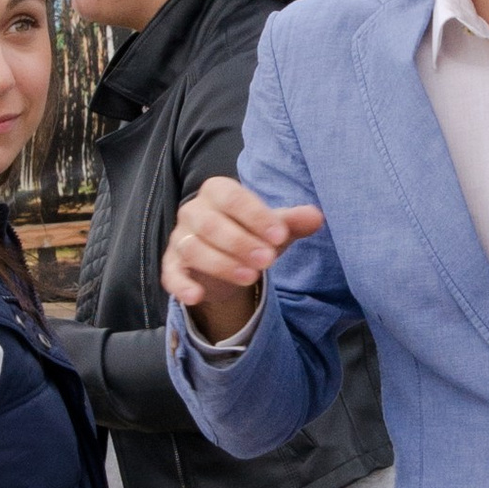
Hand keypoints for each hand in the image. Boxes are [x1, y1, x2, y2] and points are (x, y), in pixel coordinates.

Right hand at [161, 173, 322, 338]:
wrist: (229, 262)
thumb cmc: (251, 235)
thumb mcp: (275, 229)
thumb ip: (293, 222)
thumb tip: (316, 217)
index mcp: (217, 192)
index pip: (232, 197)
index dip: (255, 216)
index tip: (280, 235)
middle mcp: (193, 211)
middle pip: (210, 223)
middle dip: (240, 242)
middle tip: (268, 260)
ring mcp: (180, 239)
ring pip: (193, 248)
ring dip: (221, 263)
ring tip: (250, 277)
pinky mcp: (172, 266)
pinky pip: (171, 274)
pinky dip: (181, 285)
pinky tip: (197, 296)